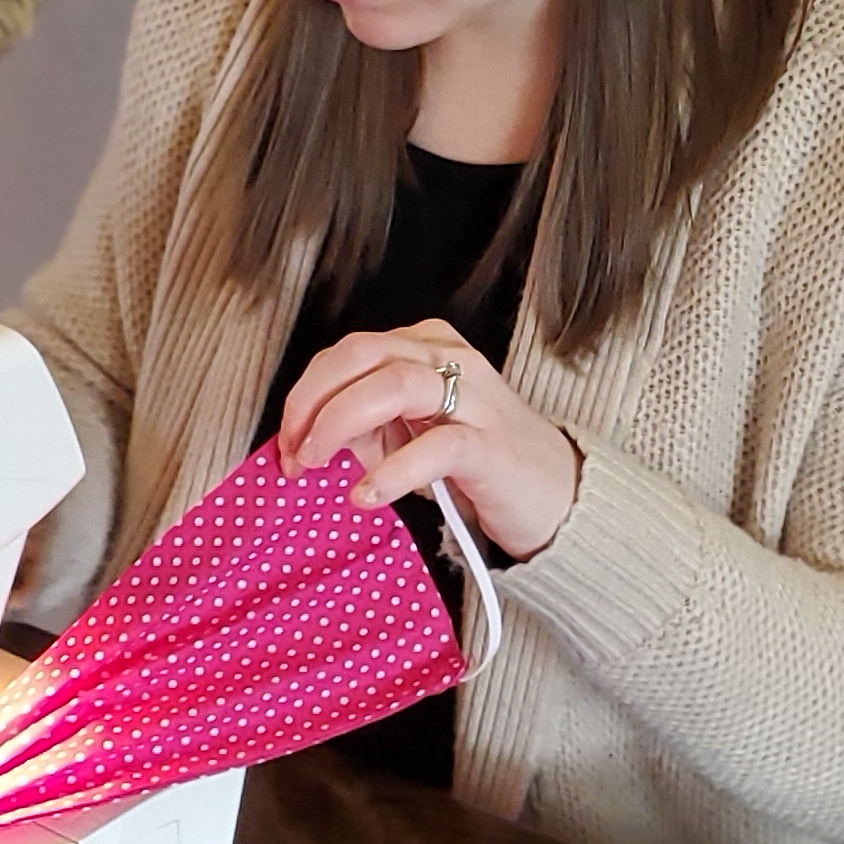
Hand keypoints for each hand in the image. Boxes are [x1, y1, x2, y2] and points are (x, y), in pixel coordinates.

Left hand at [278, 321, 582, 560]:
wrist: (557, 493)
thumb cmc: (480, 461)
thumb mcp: (413, 433)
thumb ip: (368, 425)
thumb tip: (315, 436)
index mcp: (427, 347)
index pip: (348, 351)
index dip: (305, 393)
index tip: (286, 441)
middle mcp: (450, 359)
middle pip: (361, 355)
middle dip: (312, 402)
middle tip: (293, 453)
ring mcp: (474, 399)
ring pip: (392, 385)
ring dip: (338, 423)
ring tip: (316, 465)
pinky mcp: (490, 445)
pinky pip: (435, 447)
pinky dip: (390, 472)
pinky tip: (366, 496)